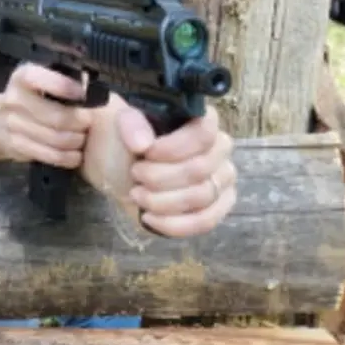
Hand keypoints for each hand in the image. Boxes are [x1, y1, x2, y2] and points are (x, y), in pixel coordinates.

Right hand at [0, 63, 94, 167]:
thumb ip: (64, 81)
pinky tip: (75, 155)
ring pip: (56, 138)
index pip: (42, 79)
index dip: (65, 87)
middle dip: (80, 122)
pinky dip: (68, 157)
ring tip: (84, 138)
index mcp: (22, 77)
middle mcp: (13, 99)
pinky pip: (49, 155)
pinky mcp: (14, 146)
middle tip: (89, 123)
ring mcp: (11, 124)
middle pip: (57, 116)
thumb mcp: (42, 82)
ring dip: (76, 140)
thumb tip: (90, 86)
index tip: (82, 95)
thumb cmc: (32, 98)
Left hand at [81, 97, 235, 237]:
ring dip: (162, 201)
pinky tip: (149, 217)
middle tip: (135, 174)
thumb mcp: (122, 124)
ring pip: (201, 197)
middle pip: (199, 170)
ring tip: (137, 195)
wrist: (122, 166)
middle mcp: (220, 148)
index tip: (145, 153)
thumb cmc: (129, 140)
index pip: (203, 134)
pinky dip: (173, 224)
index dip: (173, 148)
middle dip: (160, 177)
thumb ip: (131, 125)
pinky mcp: (217, 207)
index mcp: (203, 120)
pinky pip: (205, 222)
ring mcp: (222, 179)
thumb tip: (142, 143)